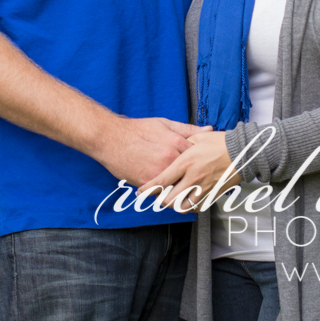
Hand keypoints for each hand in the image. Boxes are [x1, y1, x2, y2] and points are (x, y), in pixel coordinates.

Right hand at [91, 116, 208, 185]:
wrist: (110, 138)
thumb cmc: (137, 129)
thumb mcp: (164, 124)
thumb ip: (188, 129)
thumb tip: (209, 129)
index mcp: (177, 144)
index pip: (199, 158)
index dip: (203, 164)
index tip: (205, 167)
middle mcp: (170, 159)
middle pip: (191, 176)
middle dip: (196, 182)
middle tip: (200, 185)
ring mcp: (158, 172)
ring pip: (178, 188)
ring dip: (182, 192)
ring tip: (187, 194)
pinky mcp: (147, 182)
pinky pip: (161, 194)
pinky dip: (166, 195)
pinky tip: (169, 196)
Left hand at [139, 130, 239, 212]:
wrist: (243, 151)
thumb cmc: (220, 142)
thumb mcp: (197, 138)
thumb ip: (182, 144)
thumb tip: (171, 148)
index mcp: (186, 162)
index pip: (161, 181)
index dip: (147, 189)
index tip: (140, 192)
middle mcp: (193, 178)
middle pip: (169, 199)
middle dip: (159, 201)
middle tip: (155, 197)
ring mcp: (204, 189)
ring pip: (182, 207)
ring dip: (174, 205)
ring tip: (170, 199)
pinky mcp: (213, 195)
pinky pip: (197, 208)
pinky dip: (189, 207)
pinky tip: (186, 200)